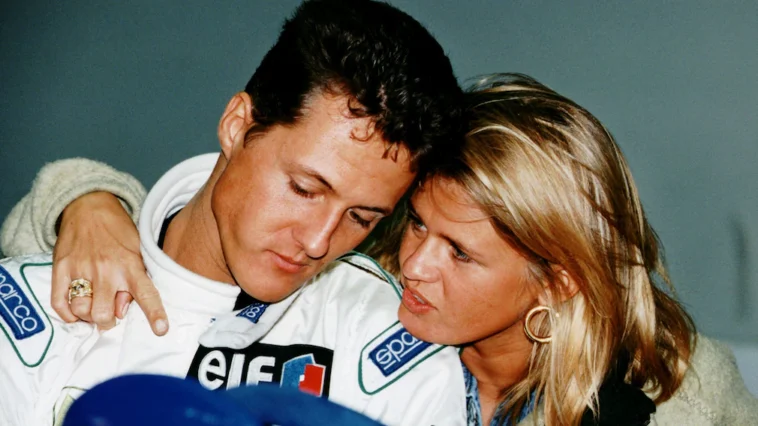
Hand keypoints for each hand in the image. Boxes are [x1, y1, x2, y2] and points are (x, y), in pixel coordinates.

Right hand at [51, 191, 168, 335]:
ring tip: (93, 308)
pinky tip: (76, 311)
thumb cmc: (118, 232)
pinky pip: (59, 302)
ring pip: (81, 310)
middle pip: (104, 314)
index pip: (147, 294)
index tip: (161, 330)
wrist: (89, 205)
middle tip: (109, 316)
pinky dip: (68, 314)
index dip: (155, 313)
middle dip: (107, 322)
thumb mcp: (137, 251)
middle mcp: (106, 269)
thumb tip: (122, 311)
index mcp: (131, 265)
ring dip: (87, 317)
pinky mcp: (61, 267)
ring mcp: (81, 268)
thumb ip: (135, 280)